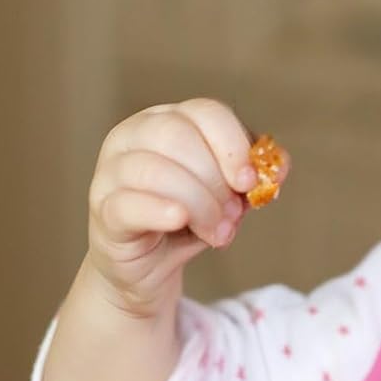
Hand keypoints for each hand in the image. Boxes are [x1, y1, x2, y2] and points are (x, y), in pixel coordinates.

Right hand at [85, 99, 285, 318]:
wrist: (149, 268)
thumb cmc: (188, 221)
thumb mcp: (226, 195)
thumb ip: (251, 177)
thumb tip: (278, 167)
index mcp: (165, 120)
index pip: (203, 112)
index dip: (232, 145)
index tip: (249, 182)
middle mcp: (132, 136)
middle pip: (177, 136)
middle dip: (214, 180)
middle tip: (233, 215)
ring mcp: (111, 172)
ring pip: (155, 170)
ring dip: (198, 204)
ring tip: (217, 233)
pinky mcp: (102, 210)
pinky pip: (129, 203)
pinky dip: (160, 210)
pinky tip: (180, 222)